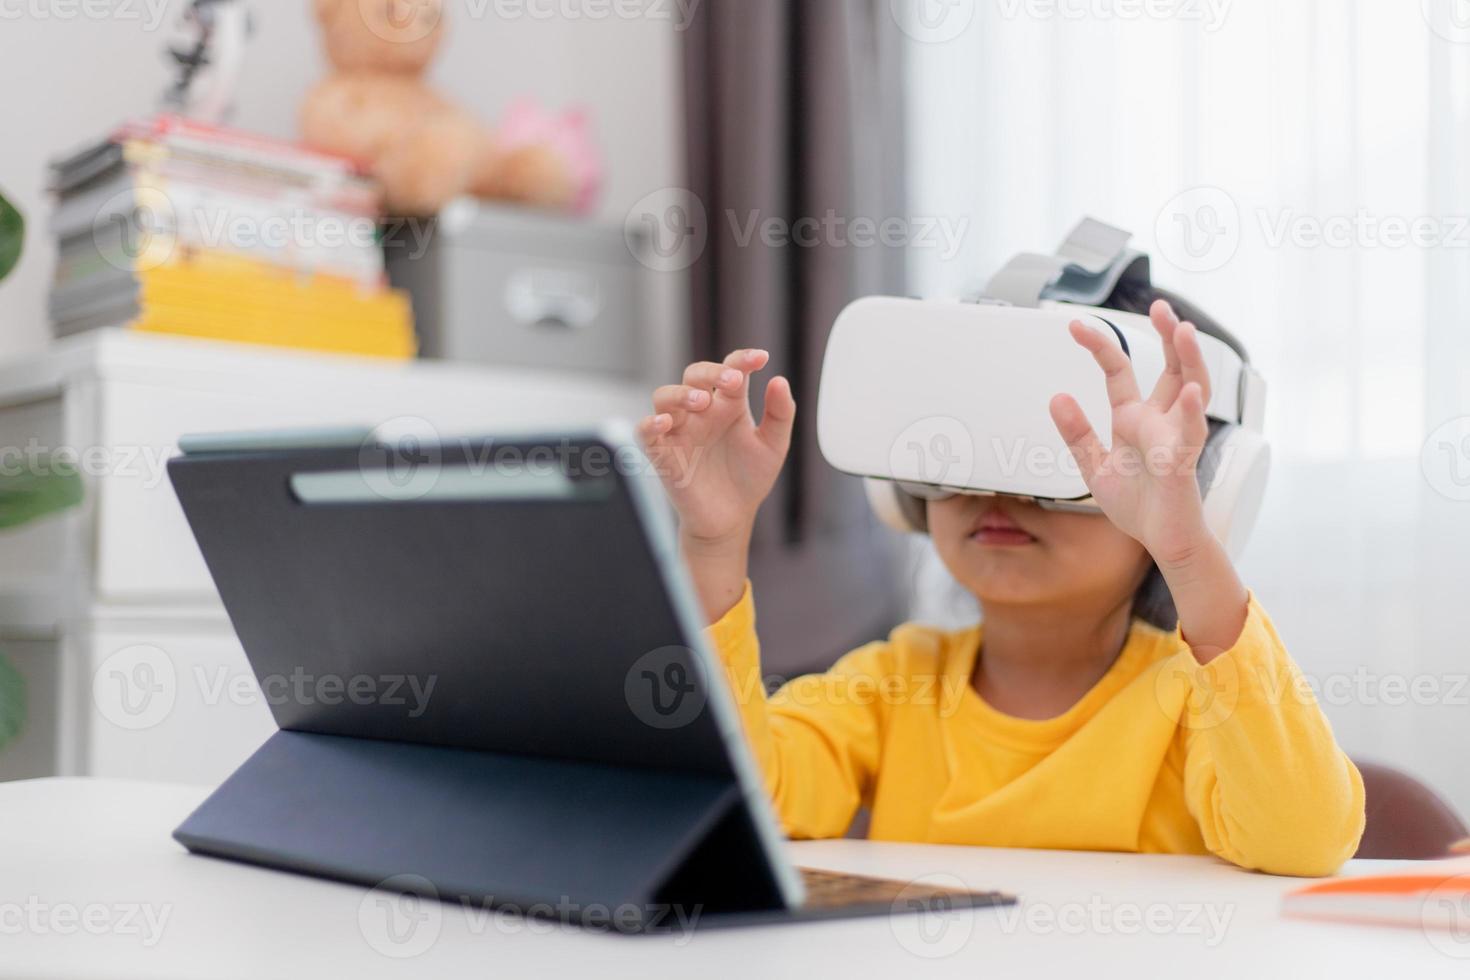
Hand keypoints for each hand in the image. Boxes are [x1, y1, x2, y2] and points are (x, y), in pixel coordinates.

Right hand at [638, 349, 794, 620]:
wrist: (731, 518)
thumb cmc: (748, 478)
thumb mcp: (773, 445)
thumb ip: (780, 414)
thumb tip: (779, 380)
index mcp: (728, 404)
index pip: (731, 369)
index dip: (743, 359)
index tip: (761, 358)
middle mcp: (701, 411)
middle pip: (694, 374)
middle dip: (711, 372)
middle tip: (732, 381)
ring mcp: (680, 430)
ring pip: (665, 396)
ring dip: (681, 393)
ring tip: (702, 402)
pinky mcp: (663, 453)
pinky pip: (645, 431)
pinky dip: (650, 424)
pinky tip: (665, 423)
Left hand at [1047, 299, 1213, 566]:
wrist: (1162, 543)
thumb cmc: (1137, 505)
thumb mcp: (1094, 466)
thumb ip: (1077, 434)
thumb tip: (1056, 397)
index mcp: (1134, 419)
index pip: (1119, 373)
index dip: (1100, 347)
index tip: (1074, 326)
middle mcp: (1159, 422)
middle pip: (1169, 368)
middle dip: (1167, 336)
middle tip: (1159, 306)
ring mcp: (1175, 439)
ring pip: (1190, 390)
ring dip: (1188, 360)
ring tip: (1182, 330)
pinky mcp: (1182, 464)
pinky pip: (1190, 435)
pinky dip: (1188, 413)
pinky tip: (1187, 391)